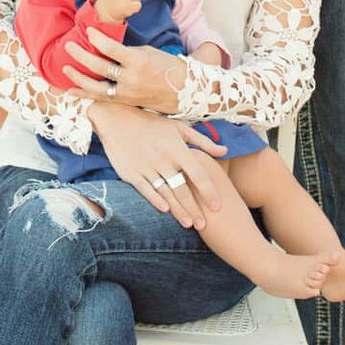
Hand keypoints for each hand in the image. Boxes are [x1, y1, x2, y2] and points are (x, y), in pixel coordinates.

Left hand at [63, 24, 183, 112]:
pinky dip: (85, 95)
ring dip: (78, 78)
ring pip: (96, 87)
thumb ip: (125, 52)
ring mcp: (127, 93)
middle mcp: (131, 79)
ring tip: (65, 68)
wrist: (184, 90)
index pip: (112, 48)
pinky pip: (102, 98)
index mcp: (138, 61)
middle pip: (100, 67)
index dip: (97, 38)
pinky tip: (71, 91)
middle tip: (68, 46)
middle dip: (80, 56)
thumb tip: (104, 47)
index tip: (89, 31)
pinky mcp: (126, 102)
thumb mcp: (148, 52)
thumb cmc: (166, 66)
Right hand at [85, 99, 226, 226]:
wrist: (118, 119)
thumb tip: (225, 150)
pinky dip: (155, 200)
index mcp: (177, 149)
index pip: (198, 174)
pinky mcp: (131, 173)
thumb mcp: (179, 128)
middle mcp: (163, 159)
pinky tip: (165, 211)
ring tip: (188, 224)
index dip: (209, 191)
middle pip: (183, 189)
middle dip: (194, 208)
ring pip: (166, 193)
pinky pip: (145, 190)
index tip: (218, 206)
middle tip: (204, 225)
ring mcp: (147, 167)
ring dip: (178, 210)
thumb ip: (203, 141)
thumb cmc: (152, 124)